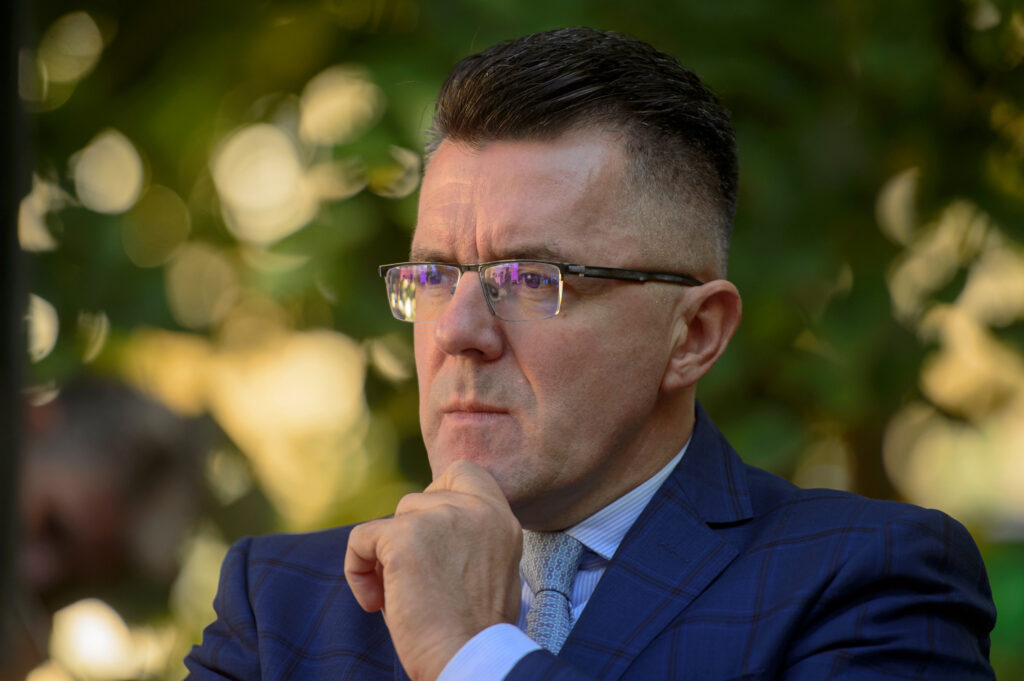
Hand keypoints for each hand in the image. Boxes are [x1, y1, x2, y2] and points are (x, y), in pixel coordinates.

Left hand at [345, 460, 523, 680]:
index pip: (463, 472)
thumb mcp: (492, 568)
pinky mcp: (404, 538)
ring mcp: (439, 518)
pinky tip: (375, 602)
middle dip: (407, 536)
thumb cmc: (475, 630)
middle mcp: (474, 509)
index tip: (429, 538)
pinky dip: (358, 570)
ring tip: (399, 597)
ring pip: (392, 519)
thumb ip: (470, 536)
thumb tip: (429, 528)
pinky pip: (361, 539)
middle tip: (415, 579)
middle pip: (418, 499)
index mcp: (500, 518)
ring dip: (386, 557)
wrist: (469, 658)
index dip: (436, 496)